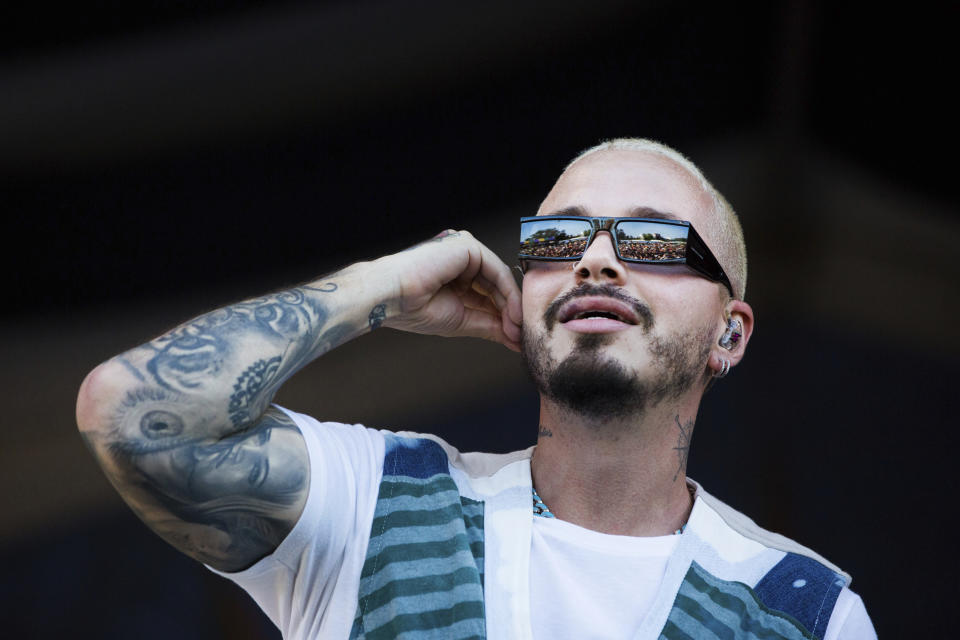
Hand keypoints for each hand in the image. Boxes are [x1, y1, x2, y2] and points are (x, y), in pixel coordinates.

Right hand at [378, 230, 522, 350]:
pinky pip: (496, 270)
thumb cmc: (413, 309)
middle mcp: (462, 260)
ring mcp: (465, 251)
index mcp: (456, 276)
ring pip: (499, 279)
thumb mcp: (461, 321)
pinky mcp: (467, 245)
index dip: (504, 318)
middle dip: (510, 313)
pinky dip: (507, 293)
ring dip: (512, 306)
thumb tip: (515, 338)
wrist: (390, 298)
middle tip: (521, 336)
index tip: (517, 339)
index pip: (489, 296)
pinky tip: (512, 314)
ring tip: (517, 329)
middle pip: (497, 287)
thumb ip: (490, 326)